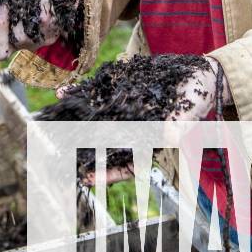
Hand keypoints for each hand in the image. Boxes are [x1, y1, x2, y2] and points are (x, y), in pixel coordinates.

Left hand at [52, 56, 232, 185]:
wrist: (197, 72)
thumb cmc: (198, 97)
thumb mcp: (192, 110)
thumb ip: (181, 124)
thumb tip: (171, 137)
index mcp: (149, 143)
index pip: (126, 164)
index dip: (107, 174)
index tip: (86, 178)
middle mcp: (132, 129)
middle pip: (103, 144)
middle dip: (80, 149)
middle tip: (58, 153)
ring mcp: (123, 111)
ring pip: (94, 119)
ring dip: (74, 120)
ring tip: (53, 119)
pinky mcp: (119, 91)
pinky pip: (96, 94)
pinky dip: (80, 93)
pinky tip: (63, 91)